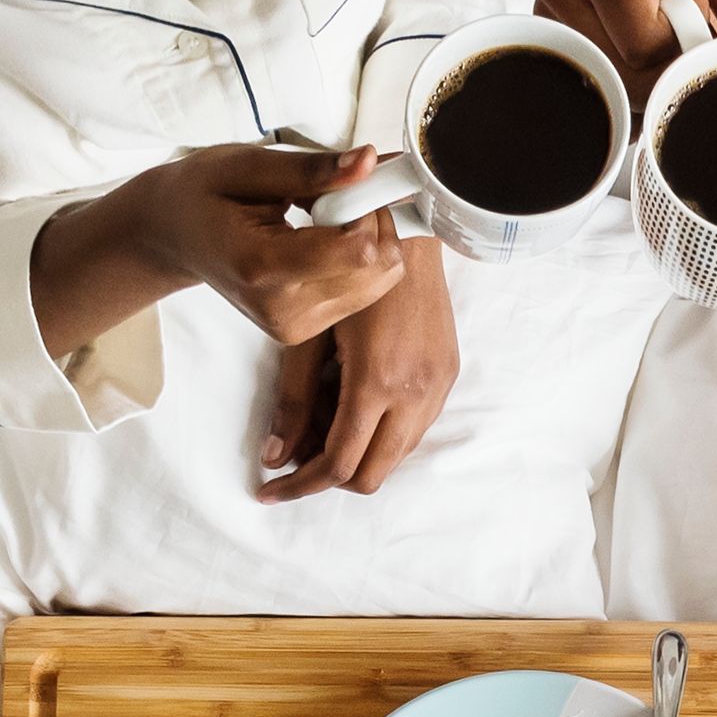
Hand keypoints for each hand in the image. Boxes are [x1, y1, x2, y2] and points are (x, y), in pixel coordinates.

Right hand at [30, 144, 404, 360]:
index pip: (357, 251)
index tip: (344, 181)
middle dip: (371, 221)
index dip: (366, 208)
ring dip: (368, 237)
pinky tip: (323, 239)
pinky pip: (367, 291)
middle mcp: (283, 310)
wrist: (174, 236)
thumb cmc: (203, 194)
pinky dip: (359, 258)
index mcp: (261, 268)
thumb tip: (368, 162)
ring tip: (323, 217)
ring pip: (380, 281)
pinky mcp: (307, 332)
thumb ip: (310, 169)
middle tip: (333, 195)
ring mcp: (296, 328)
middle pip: (376, 268)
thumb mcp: (247, 165)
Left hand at [259, 232, 457, 500]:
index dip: (301, 486)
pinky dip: (380, 432)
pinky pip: (413, 428)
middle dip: (329, 479)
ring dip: (357, 454)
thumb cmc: (342, 269)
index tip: (270, 490)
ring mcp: (437, 385)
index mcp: (377, 380)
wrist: (405, 226)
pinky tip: (353, 403)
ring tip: (321, 422)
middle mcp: (416, 392)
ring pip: (396, 456)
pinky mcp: (446, 374)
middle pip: (372, 475)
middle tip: (294, 459)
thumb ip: (292, 401)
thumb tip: (275, 458)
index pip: (339, 464)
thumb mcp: (306, 335)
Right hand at [533, 0, 716, 96]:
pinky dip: (635, 60)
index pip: (644, 46)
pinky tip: (642, 18)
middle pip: (625, 69)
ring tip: (658, 0)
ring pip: (614, 76)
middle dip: (671, 52)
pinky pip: (602, 69)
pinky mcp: (553, 22)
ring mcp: (549, 4)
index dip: (688, 29)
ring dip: (653, 58)